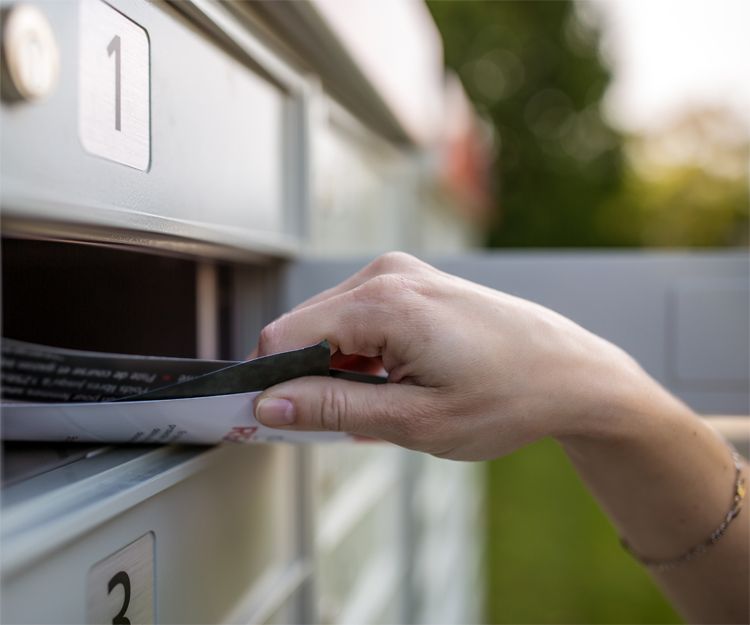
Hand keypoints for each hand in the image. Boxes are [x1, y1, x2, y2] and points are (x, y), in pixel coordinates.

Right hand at [253, 252, 663, 459]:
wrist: (570, 372)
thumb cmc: (508, 398)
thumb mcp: (416, 420)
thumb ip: (334, 409)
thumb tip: (268, 404)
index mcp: (384, 302)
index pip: (284, 337)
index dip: (269, 382)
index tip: (272, 420)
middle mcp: (386, 274)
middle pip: (302, 328)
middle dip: (306, 378)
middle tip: (341, 425)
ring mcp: (400, 273)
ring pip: (328, 324)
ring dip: (335, 368)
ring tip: (381, 403)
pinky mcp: (412, 282)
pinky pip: (358, 317)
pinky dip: (358, 354)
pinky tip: (390, 382)